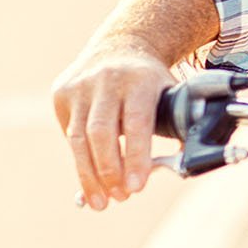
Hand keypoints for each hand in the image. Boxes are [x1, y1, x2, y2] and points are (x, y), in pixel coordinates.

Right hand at [51, 42, 174, 210]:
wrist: (120, 46)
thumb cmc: (151, 83)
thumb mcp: (172, 92)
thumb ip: (179, 124)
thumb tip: (185, 165)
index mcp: (141, 80)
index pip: (137, 122)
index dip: (136, 155)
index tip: (138, 186)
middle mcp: (108, 80)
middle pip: (102, 132)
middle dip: (110, 170)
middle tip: (121, 197)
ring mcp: (81, 87)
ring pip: (79, 138)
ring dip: (89, 175)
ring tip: (102, 202)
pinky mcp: (62, 95)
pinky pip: (69, 135)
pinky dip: (81, 159)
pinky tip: (91, 177)